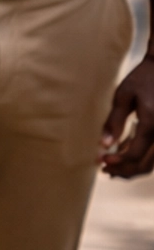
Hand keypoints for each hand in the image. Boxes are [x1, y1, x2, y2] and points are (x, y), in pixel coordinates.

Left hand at [101, 53, 153, 178]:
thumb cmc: (142, 78)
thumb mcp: (124, 96)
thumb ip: (114, 121)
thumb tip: (104, 145)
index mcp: (152, 124)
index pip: (135, 154)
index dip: (117, 162)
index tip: (101, 160)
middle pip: (145, 165)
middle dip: (124, 171)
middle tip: (105, 170)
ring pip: (151, 163)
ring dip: (132, 167)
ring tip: (111, 165)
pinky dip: (139, 157)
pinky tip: (122, 152)